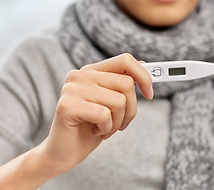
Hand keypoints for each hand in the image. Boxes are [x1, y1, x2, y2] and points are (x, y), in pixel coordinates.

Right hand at [37, 53, 152, 173]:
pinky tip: (94, 131)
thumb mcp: (112, 103)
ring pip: (119, 101)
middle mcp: (80, 75)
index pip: (125, 60)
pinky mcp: (68, 106)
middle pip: (126, 83)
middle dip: (130, 109)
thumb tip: (145, 65)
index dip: (144, 76)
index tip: (149, 94)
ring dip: (117, 122)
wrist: (64, 152)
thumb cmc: (91, 127)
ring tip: (104, 128)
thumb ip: (123, 84)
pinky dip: (106, 129)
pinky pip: (104, 115)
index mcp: (92, 71)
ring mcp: (72, 89)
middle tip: (119, 123)